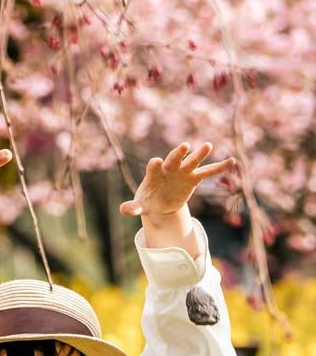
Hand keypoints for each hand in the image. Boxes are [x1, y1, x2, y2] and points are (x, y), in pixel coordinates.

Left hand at [119, 143, 233, 221]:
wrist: (160, 203)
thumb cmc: (148, 201)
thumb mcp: (140, 206)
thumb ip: (132, 207)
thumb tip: (123, 210)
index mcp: (154, 174)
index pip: (154, 167)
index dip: (155, 165)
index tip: (156, 162)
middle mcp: (169, 169)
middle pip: (174, 159)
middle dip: (178, 153)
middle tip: (184, 146)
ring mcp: (182, 172)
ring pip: (192, 161)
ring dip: (199, 154)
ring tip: (208, 145)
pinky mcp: (193, 178)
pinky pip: (208, 172)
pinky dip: (219, 167)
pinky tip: (231, 161)